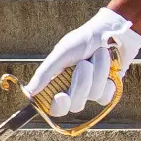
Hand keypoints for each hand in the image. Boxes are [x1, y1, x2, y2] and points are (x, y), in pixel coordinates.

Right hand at [24, 5, 140, 117]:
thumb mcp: (61, 53)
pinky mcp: (107, 90)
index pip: (54, 107)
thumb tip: (28, 92)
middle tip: (84, 63)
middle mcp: (74, 89)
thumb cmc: (83, 40)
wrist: (112, 32)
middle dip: (82, 82)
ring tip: (99, 55)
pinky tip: (110, 67)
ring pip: (93, 96)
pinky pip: (107, 96)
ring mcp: (91, 90)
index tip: (61, 96)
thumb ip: (45, 74)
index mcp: (59, 82)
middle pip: (75, 105)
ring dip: (98, 72)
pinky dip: (109, 79)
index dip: (58, 106)